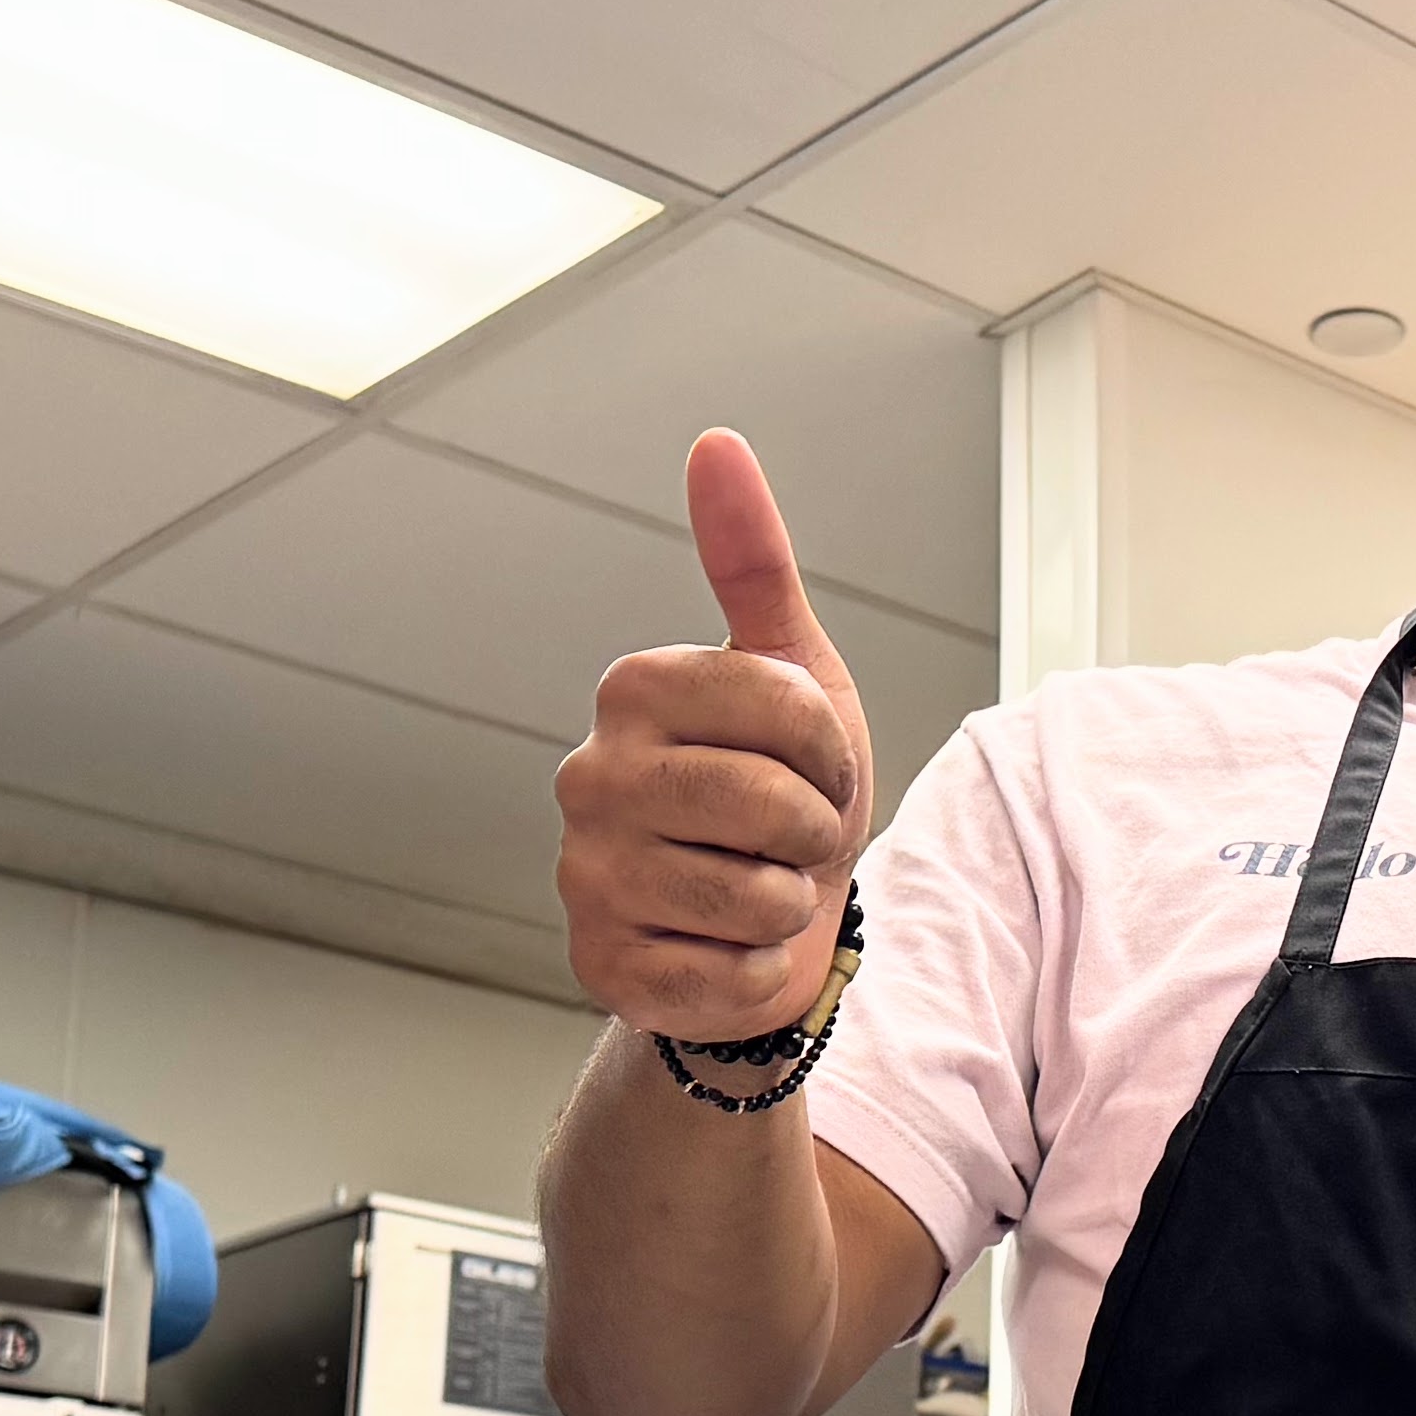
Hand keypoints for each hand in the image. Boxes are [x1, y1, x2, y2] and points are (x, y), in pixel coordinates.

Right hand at [552, 428, 874, 1042]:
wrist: (768, 923)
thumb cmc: (782, 790)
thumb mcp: (792, 672)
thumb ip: (754, 564)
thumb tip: (717, 443)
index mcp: (633, 688)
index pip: (786, 710)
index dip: (830, 751)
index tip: (811, 765)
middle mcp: (588, 774)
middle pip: (770, 806)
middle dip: (814, 831)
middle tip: (789, 837)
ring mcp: (585, 875)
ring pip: (756, 895)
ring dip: (789, 903)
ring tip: (758, 888)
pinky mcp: (602, 966)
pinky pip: (731, 972)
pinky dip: (757, 969)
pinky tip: (727, 947)